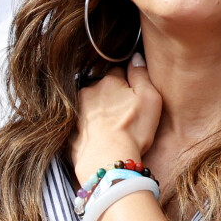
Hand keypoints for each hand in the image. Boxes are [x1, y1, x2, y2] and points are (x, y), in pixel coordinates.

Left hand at [69, 53, 161, 182]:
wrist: (108, 163)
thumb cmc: (133, 130)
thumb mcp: (150, 98)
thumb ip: (141, 73)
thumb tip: (135, 57)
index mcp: (109, 81)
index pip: (119, 71)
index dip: (128, 83)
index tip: (134, 95)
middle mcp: (89, 92)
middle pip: (103, 88)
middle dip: (111, 96)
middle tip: (124, 114)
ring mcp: (77, 113)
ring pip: (90, 106)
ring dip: (99, 112)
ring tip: (112, 129)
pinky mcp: (70, 134)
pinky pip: (81, 127)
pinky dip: (89, 131)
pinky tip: (100, 141)